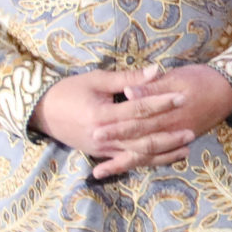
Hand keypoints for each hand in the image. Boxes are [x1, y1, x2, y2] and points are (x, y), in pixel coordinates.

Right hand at [32, 65, 231, 179]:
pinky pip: (128, 161)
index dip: (160, 103)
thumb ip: (127, 78)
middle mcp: (102, 136)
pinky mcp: (100, 155)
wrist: (40, 112)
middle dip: (167, 134)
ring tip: (186, 148)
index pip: (137, 110)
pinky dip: (148, 161)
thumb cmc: (68, 91)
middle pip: (140, 138)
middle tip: (191, 129)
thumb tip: (156, 70)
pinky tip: (166, 158)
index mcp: (100, 115)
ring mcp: (101, 149)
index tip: (182, 96)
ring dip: (162, 153)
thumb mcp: (96, 80)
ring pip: (137, 155)